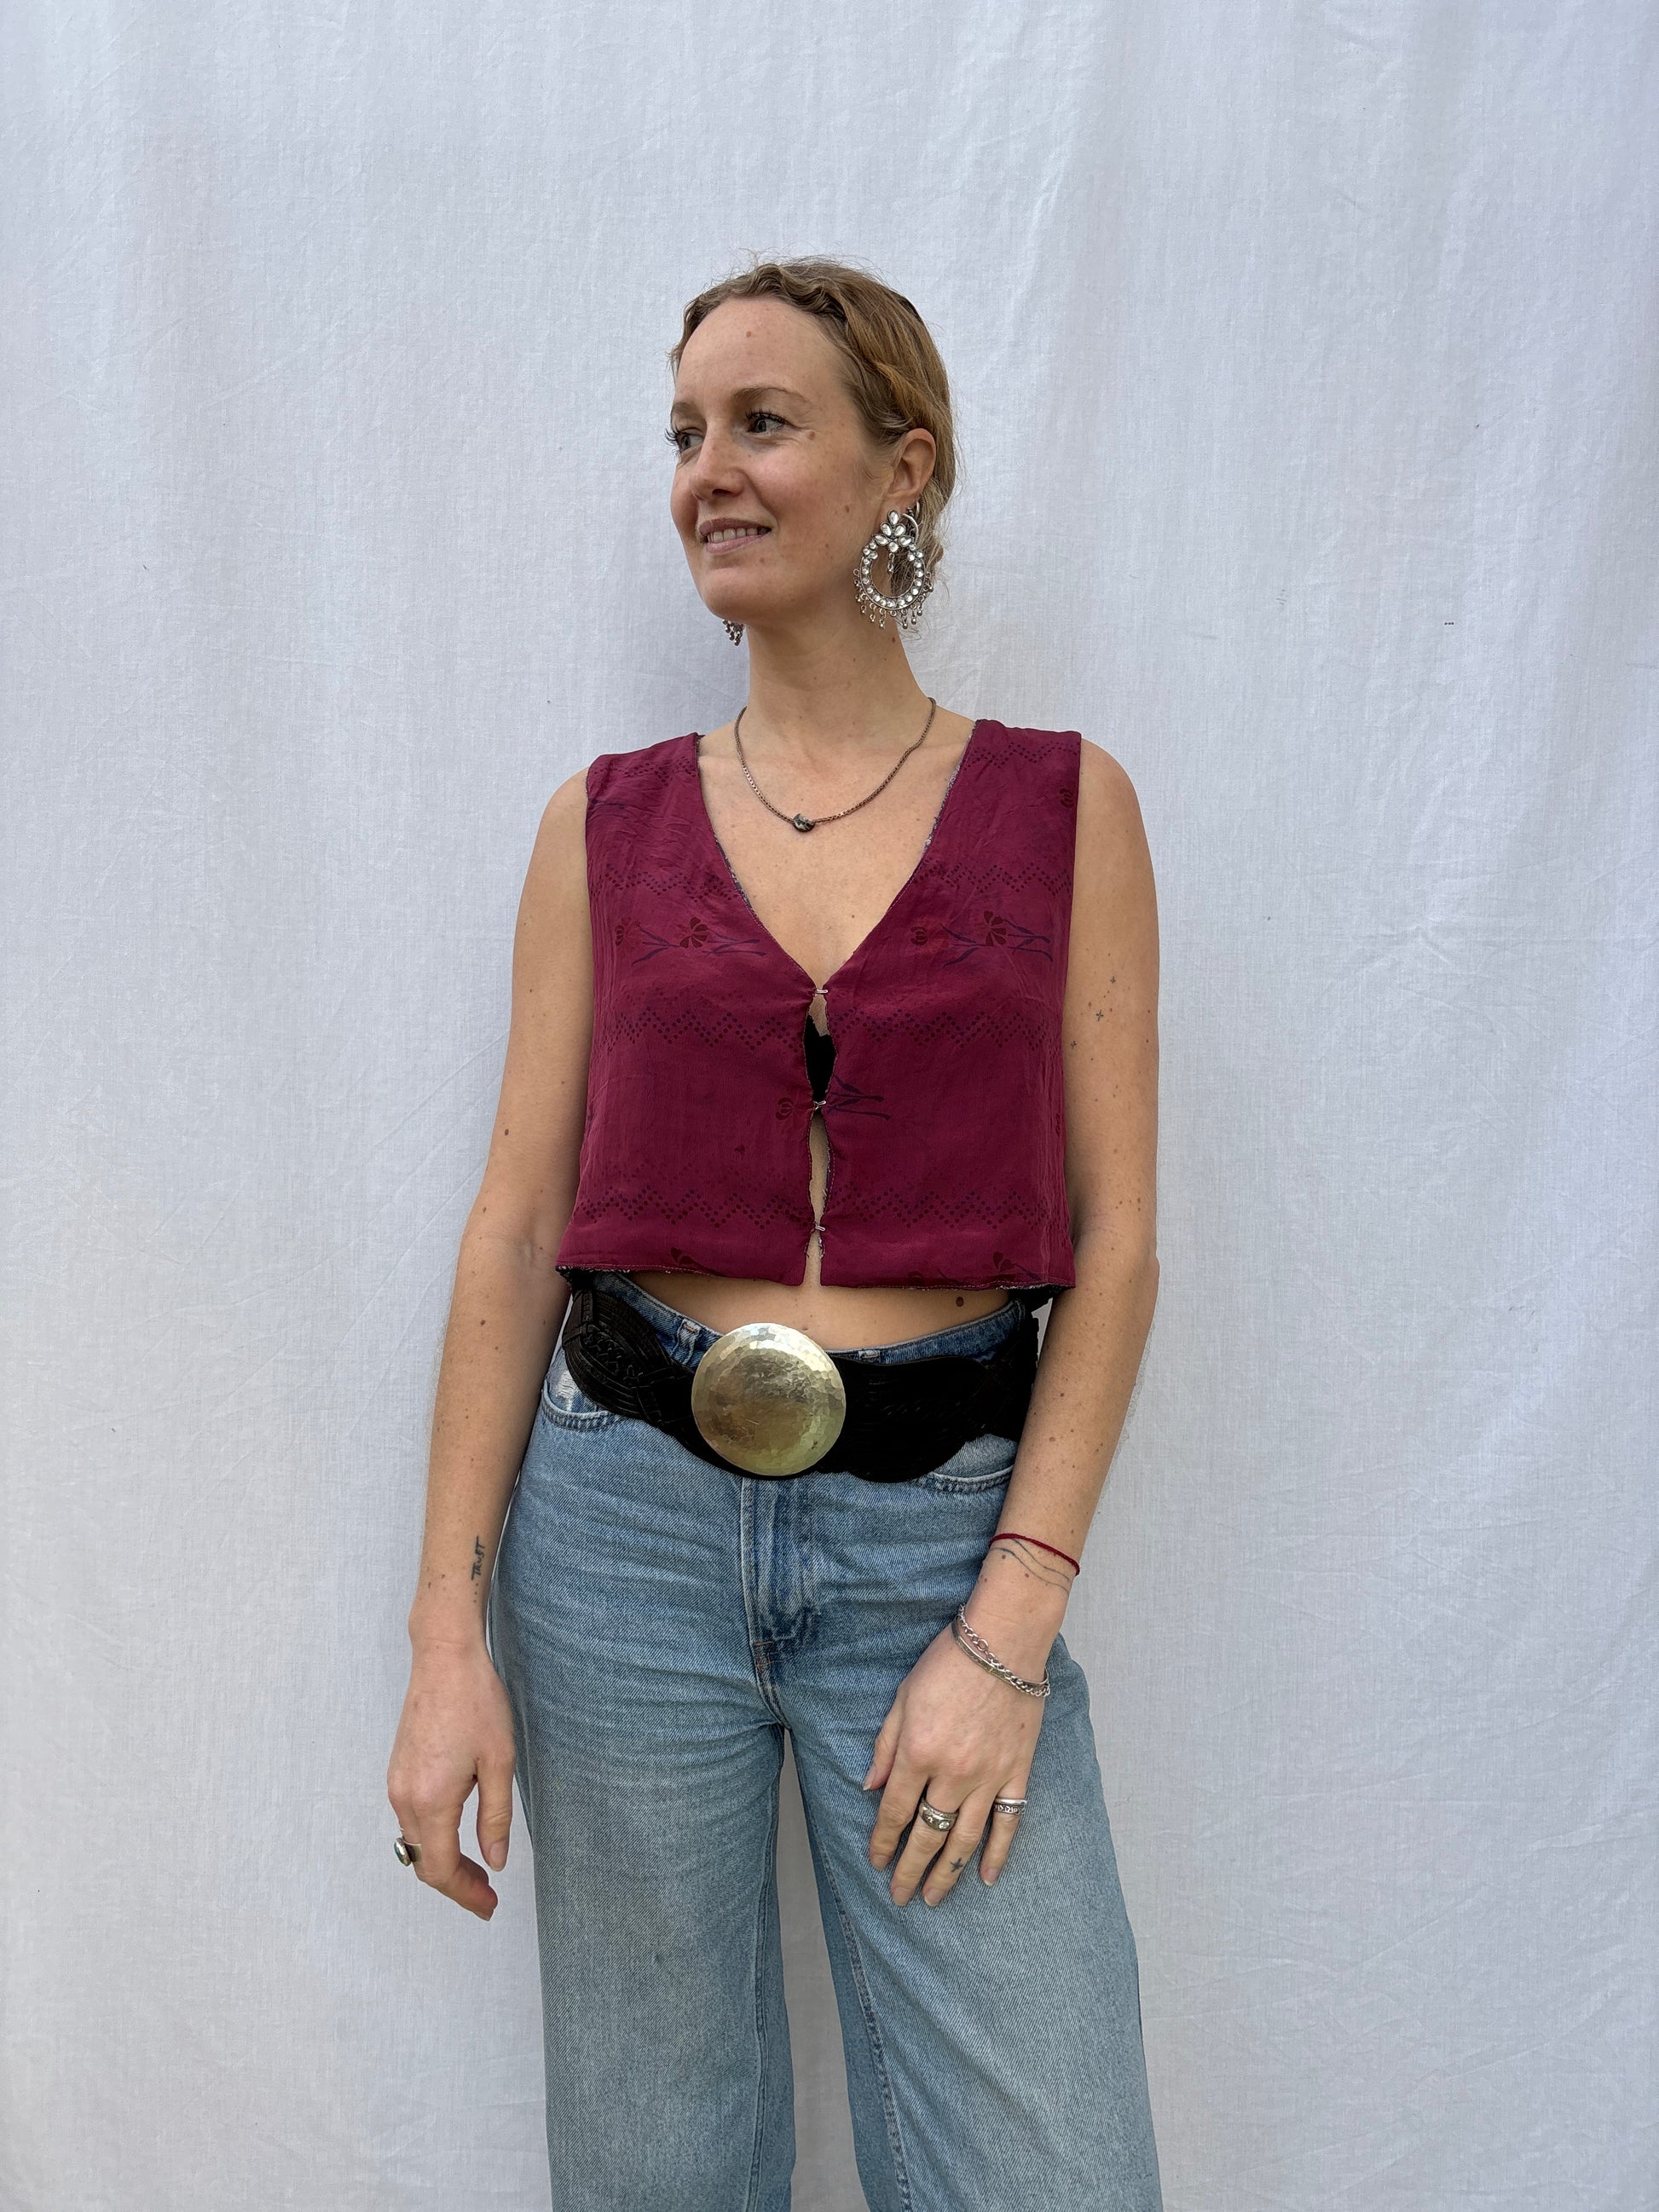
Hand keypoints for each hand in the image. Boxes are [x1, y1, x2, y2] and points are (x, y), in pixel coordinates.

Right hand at [386, 1638, 516, 1920]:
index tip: (489, 1905)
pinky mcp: (397, 1770)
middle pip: (423, 1862)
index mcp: (431, 1800)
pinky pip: (411, 1820)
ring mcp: (396, 1783)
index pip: (439, 1869)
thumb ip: (495, 1817)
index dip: (464, 1894)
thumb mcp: (499, 1762)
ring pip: (415, 1843)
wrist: (444, 1658)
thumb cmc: (476, 1703)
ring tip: (477, 1869)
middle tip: (488, 1895)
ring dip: (443, 1861)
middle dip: (455, 1884)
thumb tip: (495, 1860)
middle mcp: (405, 1797)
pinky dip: (432, 1838)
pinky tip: (457, 1835)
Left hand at [864, 1614, 1048, 1905]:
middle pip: (926, 1835)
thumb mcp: (903, 1698)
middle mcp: (952, 1773)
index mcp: (918, 1753)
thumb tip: (870, 1789)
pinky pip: (1008, 1822)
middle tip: (899, 1897)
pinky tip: (987, 1877)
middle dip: (909, 1869)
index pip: (894, 1811)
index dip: (881, 1841)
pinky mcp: (1017, 1772)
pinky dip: (998, 1853)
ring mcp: (988, 1777)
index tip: (874, 1862)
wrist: (1004, 1642)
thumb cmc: (948, 1663)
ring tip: (933, 1898)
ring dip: (946, 1873)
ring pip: (964, 1838)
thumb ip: (886, 1747)